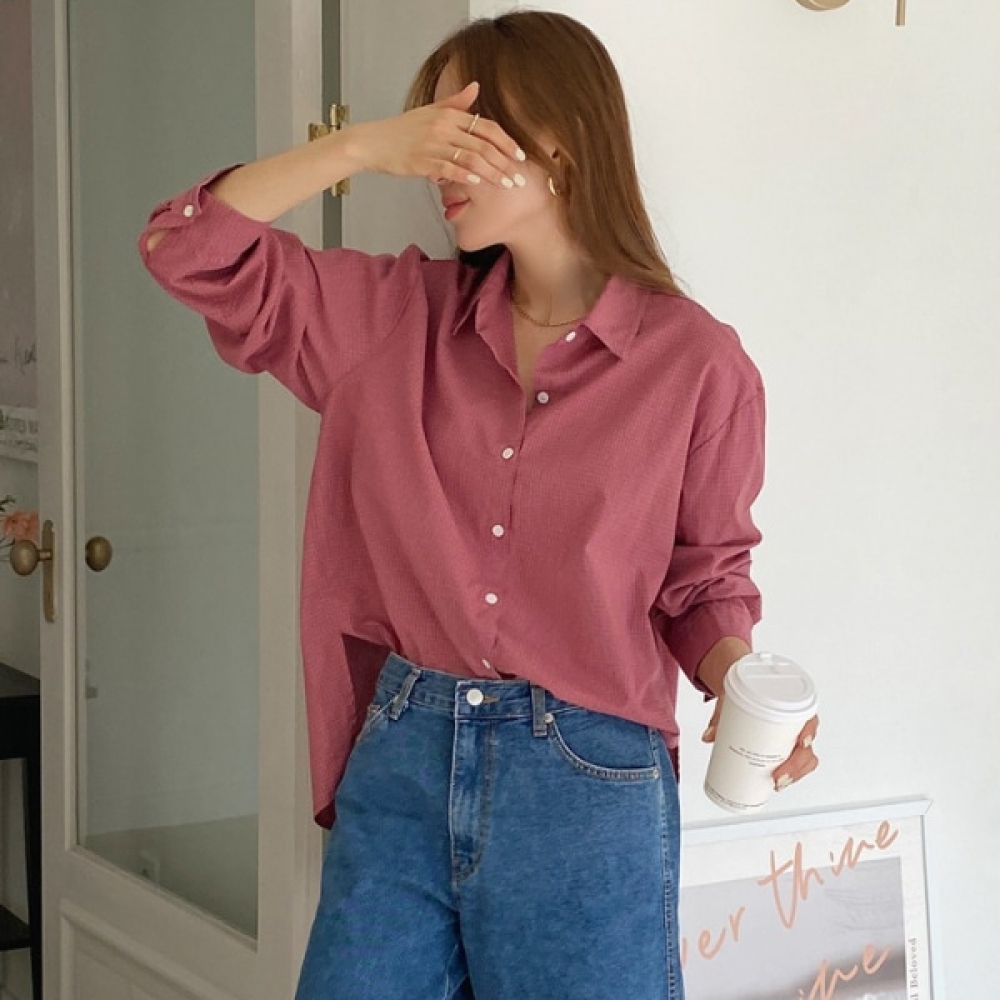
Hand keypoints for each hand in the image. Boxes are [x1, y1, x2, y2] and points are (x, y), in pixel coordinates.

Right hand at [349, 81, 525, 189]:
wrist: (372, 143)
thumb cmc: (401, 131)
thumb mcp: (430, 111)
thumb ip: (455, 102)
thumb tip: (476, 88)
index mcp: (448, 114)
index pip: (486, 126)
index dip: (506, 142)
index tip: (521, 156)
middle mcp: (443, 127)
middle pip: (483, 145)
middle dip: (505, 163)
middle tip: (520, 179)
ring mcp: (432, 144)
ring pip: (471, 158)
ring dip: (492, 174)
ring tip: (507, 186)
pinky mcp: (422, 161)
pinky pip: (449, 168)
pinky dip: (466, 175)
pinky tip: (478, 183)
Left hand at [702, 696, 819, 791]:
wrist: (747, 688)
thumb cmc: (749, 692)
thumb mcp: (735, 698)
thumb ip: (722, 716)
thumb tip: (708, 736)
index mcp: (792, 705)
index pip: (809, 720)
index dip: (808, 733)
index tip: (801, 743)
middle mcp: (797, 724)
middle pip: (806, 748)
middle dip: (796, 766)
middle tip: (777, 777)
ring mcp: (792, 738)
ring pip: (804, 759)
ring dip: (794, 774)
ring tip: (777, 783)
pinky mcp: (786, 748)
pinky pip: (795, 764)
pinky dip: (788, 775)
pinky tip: (778, 784)